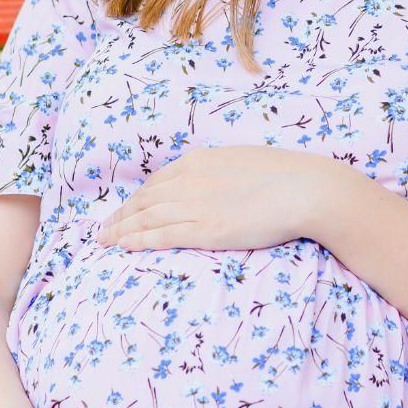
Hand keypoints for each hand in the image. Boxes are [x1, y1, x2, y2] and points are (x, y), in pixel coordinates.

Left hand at [95, 145, 346, 250]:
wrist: (303, 188)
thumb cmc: (284, 175)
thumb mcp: (242, 162)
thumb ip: (221, 172)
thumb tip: (217, 181)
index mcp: (199, 161)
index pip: (157, 182)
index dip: (137, 198)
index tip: (127, 209)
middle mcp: (189, 181)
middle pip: (144, 200)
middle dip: (121, 215)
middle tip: (104, 229)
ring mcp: (195, 205)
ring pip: (145, 218)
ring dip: (121, 230)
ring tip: (105, 241)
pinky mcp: (204, 230)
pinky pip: (160, 235)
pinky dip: (137, 240)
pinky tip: (123, 246)